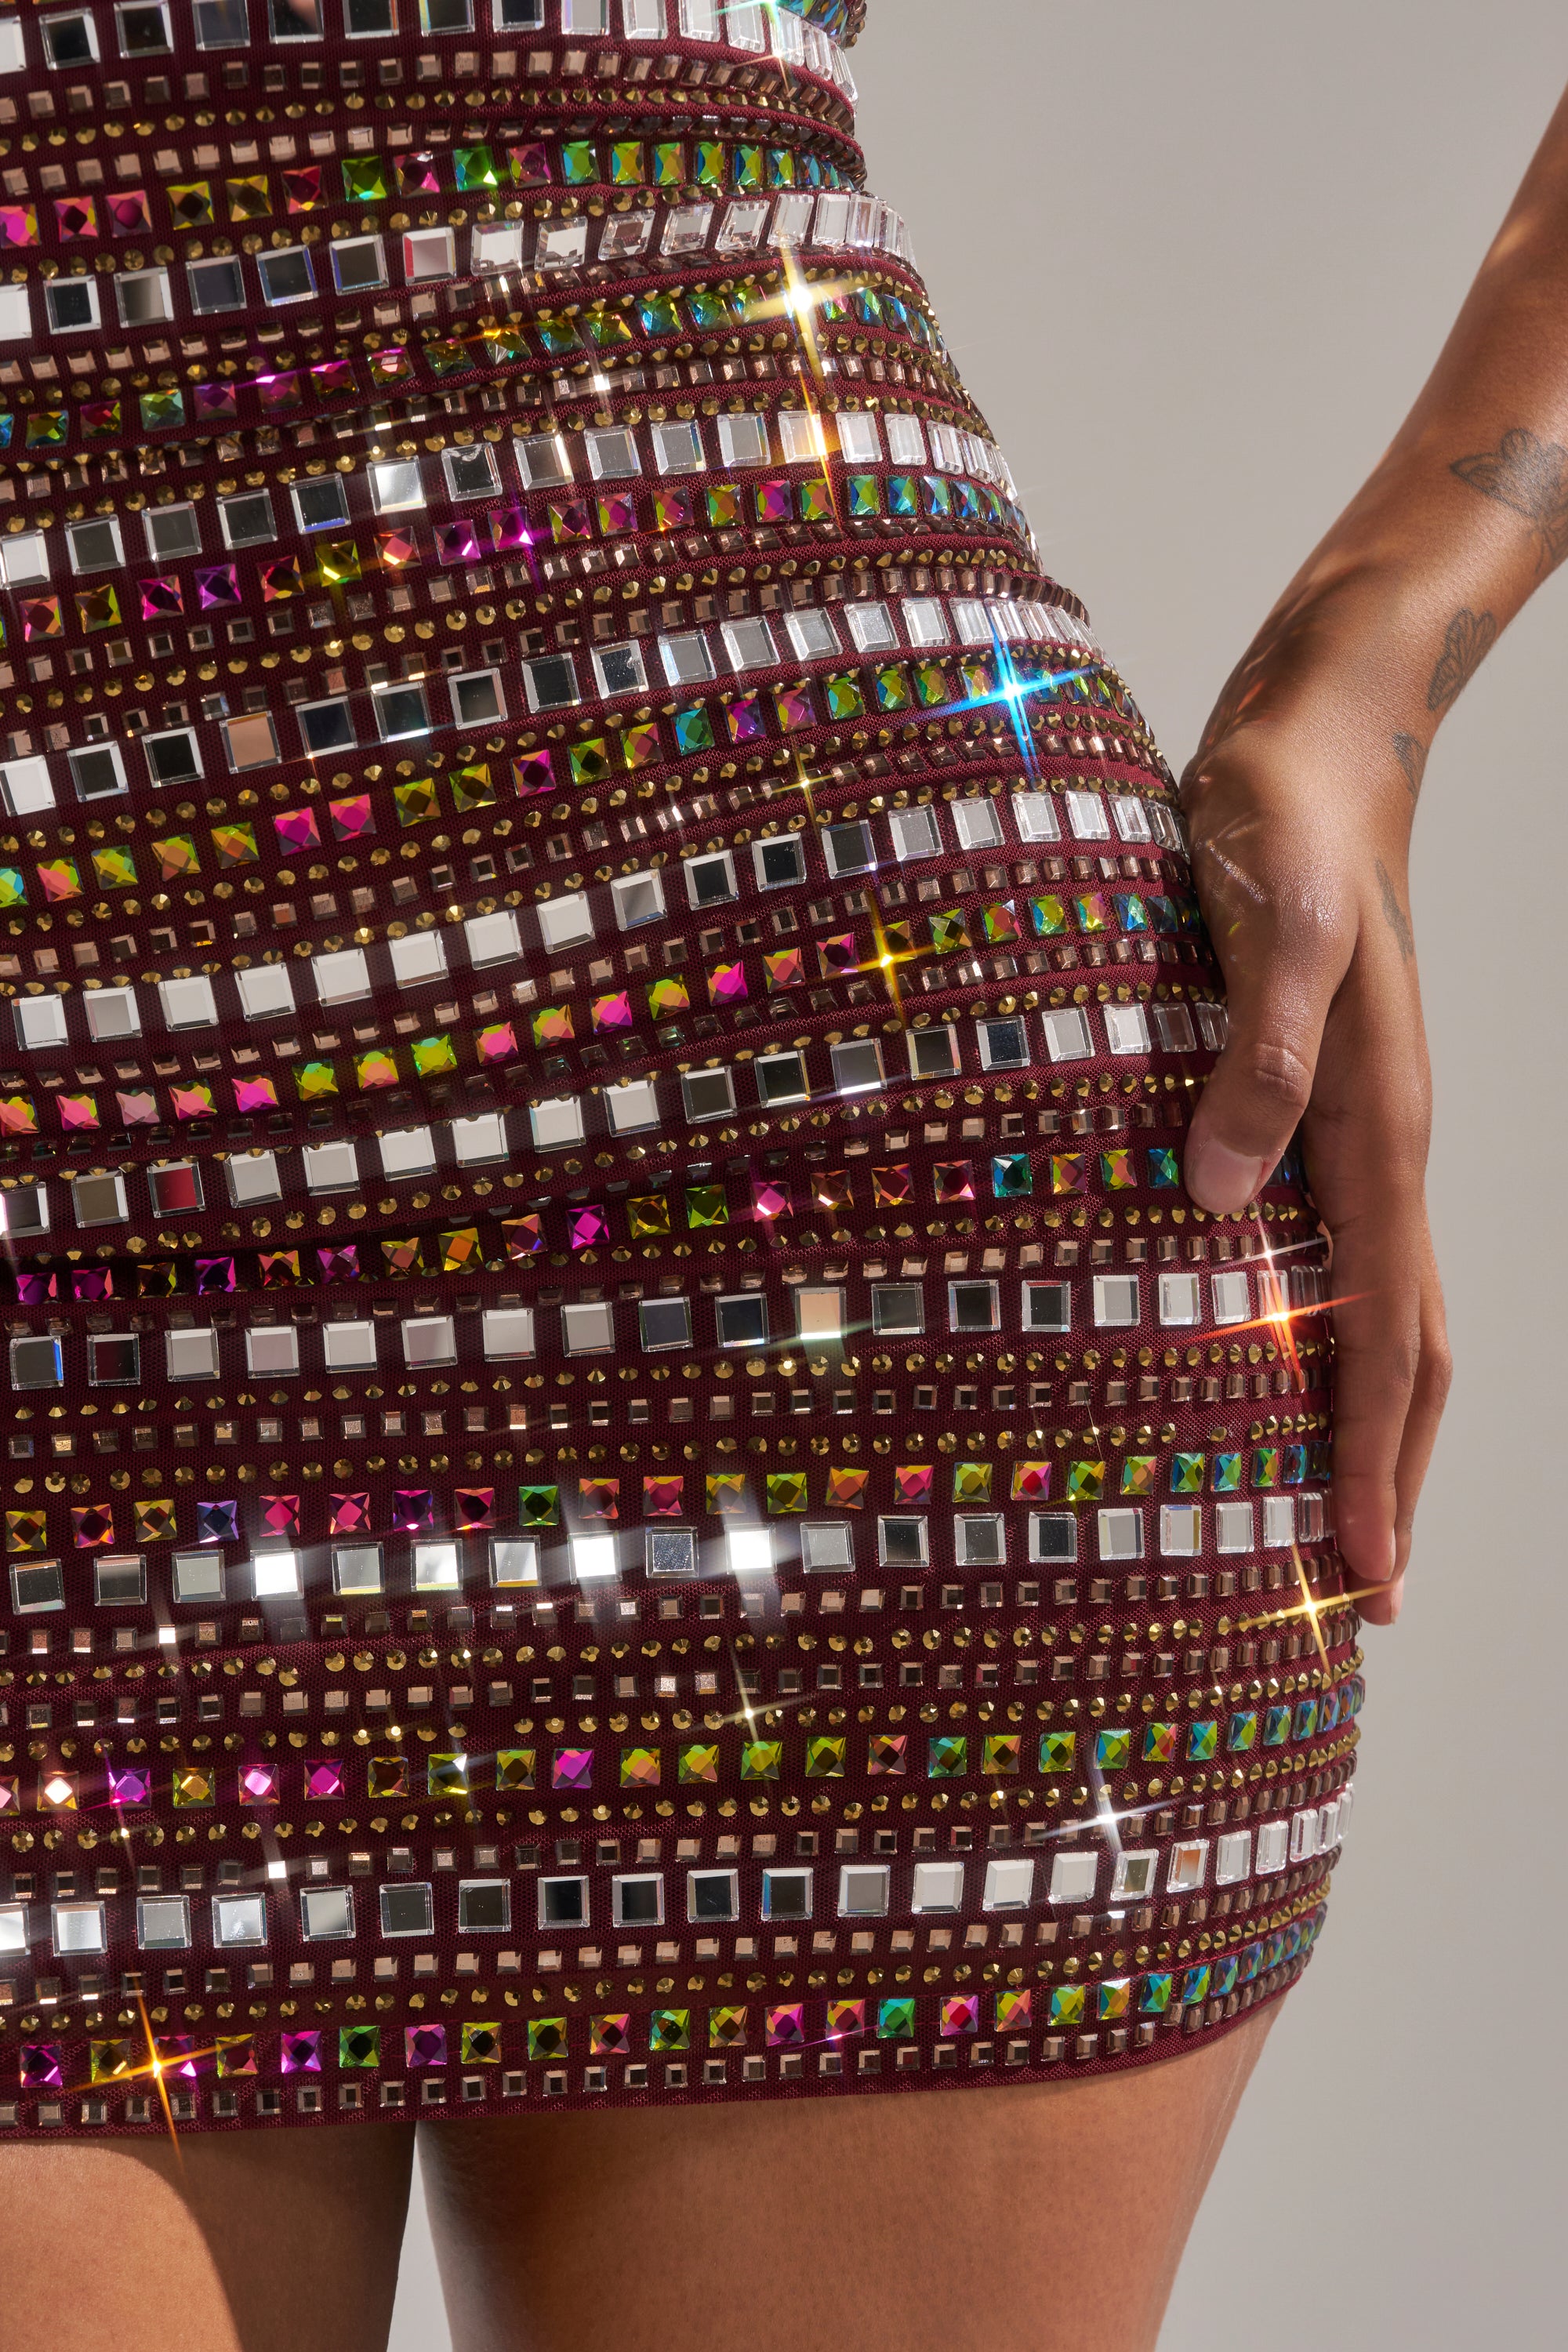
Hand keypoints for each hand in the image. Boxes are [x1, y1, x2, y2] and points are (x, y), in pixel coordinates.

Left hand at [1180, 662, 1451, 1627]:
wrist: (1314, 738)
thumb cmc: (1282, 820)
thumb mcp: (1270, 920)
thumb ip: (1257, 1055)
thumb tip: (1220, 1199)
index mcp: (1376, 1129)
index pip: (1388, 1336)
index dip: (1375, 1463)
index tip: (1367, 1577)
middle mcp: (1380, 1146)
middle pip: (1408, 1350)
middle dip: (1390, 1476)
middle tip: (1366, 1595)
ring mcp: (1356, 1127)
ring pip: (1384, 1310)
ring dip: (1368, 1421)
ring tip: (1341, 1515)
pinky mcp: (1314, 1098)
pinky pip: (1339, 1252)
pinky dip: (1329, 1336)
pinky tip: (1279, 1359)